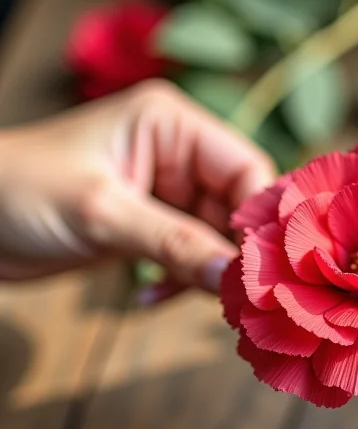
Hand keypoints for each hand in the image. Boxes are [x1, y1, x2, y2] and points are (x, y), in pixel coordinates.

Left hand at [0, 81, 275, 295]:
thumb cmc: (19, 191)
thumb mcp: (102, 214)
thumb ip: (175, 244)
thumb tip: (235, 278)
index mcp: (173, 124)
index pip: (246, 168)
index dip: (259, 219)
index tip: (263, 268)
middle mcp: (177, 152)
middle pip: (237, 205)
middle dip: (235, 252)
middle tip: (236, 298)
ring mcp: (166, 189)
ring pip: (217, 235)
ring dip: (209, 271)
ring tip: (199, 303)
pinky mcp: (152, 222)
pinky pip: (191, 253)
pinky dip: (182, 278)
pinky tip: (150, 296)